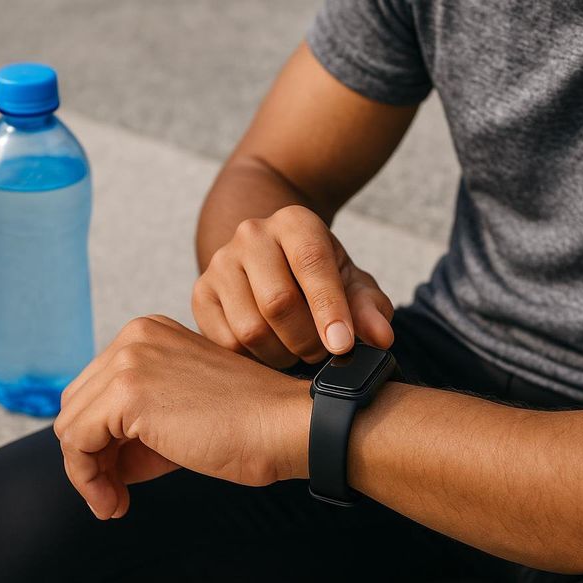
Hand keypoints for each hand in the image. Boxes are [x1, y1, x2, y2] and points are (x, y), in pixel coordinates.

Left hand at [53, 315, 309, 519]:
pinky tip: (114, 502)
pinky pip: (76, 443)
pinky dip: (86, 480)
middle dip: (91, 456)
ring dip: (87, 473)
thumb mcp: (179, 415)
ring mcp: (128, 360)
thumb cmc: (247, 426)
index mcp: (149, 334)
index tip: (121, 479)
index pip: (96, 390)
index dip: (101, 440)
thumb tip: (91, 464)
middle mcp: (134, 336)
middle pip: (77, 405)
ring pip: (71, 425)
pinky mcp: (126, 392)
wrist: (284, 426)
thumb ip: (134, 427)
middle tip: (116, 495)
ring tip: (114, 503)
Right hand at [192, 205, 393, 367]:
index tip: (343, 346)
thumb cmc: (318, 275)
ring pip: (250, 328)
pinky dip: (254, 359)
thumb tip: (380, 338)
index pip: (312, 264)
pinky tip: (271, 350)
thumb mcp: (351, 282)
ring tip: (298, 351)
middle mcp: (252, 234)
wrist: (269, 257)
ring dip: (282, 354)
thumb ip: (369, 307)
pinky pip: (226, 343)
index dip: (330, 310)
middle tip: (321, 352)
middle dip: (307, 340)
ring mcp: (220, 263)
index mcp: (295, 222)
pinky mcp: (201, 293)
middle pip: (278, 302)